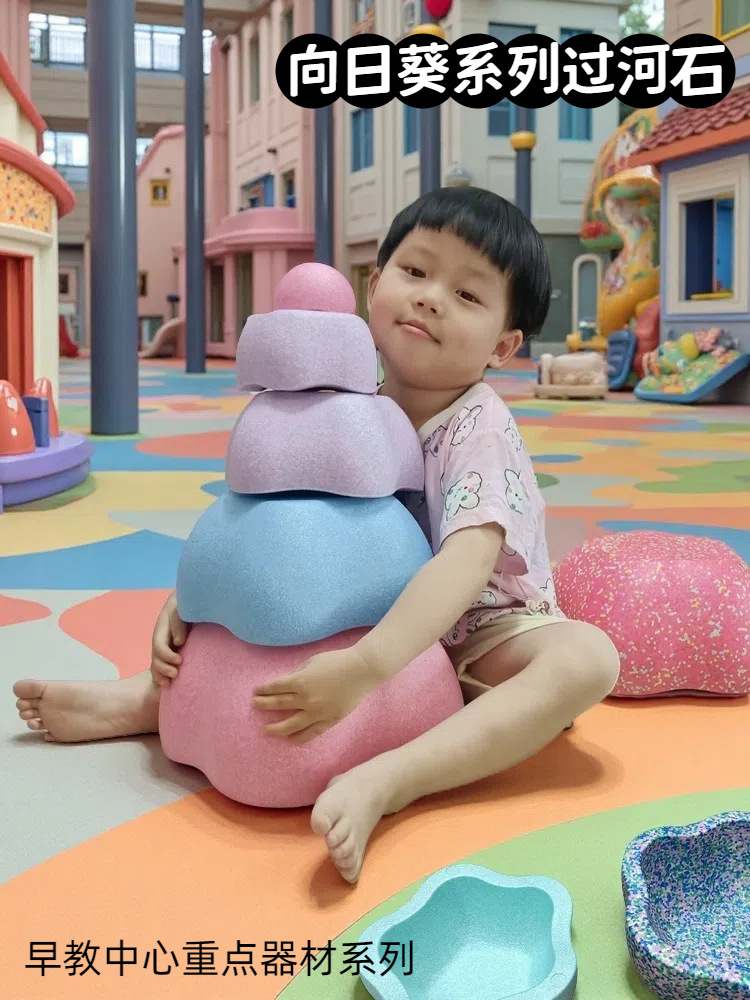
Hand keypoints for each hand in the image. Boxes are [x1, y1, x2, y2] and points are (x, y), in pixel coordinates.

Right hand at [150, 592, 189, 688]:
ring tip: (169, 684)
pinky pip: (162, 666)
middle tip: (176, 674)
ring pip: (156, 663)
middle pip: (156, 657)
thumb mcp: (181, 606)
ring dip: (161, 675)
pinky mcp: (172, 652)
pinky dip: (162, 676)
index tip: (180, 661)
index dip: (166, 655)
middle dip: (163, 668)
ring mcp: (165, 646)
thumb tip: (178, 642)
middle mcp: (161, 639)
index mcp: (162, 628)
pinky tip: (167, 685)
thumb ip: (178, 621)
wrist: (195, 601)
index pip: (158, 645)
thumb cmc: (188, 602)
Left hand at [252, 646, 381, 742]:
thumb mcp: (313, 662)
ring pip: (292, 724)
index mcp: (301, 681)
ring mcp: (318, 712)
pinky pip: (311, 732)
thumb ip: (299, 673)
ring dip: (276, 728)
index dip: (264, 689)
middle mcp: (306, 699)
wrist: (362, 670)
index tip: (256, 691)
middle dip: (264, 705)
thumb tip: (288, 684)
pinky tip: (290, 740)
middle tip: (255, 706)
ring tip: (266, 730)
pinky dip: (299, 737)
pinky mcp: (329, 720)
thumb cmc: (337, 661)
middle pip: (279, 704)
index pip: (276, 687)